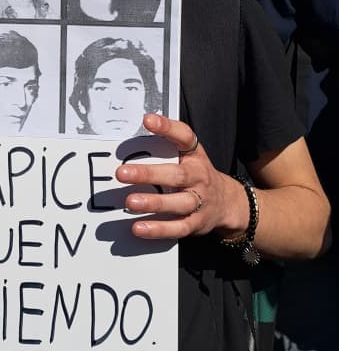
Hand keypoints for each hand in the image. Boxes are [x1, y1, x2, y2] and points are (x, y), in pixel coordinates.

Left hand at [115, 113, 245, 240]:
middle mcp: (199, 177)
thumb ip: (167, 144)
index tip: (148, 121)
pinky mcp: (196, 223)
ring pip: (177, 203)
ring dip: (153, 203)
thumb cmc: (198, 175)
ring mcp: (199, 202)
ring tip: (130, 202)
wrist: (227, 203)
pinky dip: (158, 229)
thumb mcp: (190, 155)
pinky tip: (139, 228)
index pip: (185, 137)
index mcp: (195, 157)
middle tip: (122, 173)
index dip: (167, 128)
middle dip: (148, 174)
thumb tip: (140, 130)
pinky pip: (178, 228)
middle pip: (176, 175)